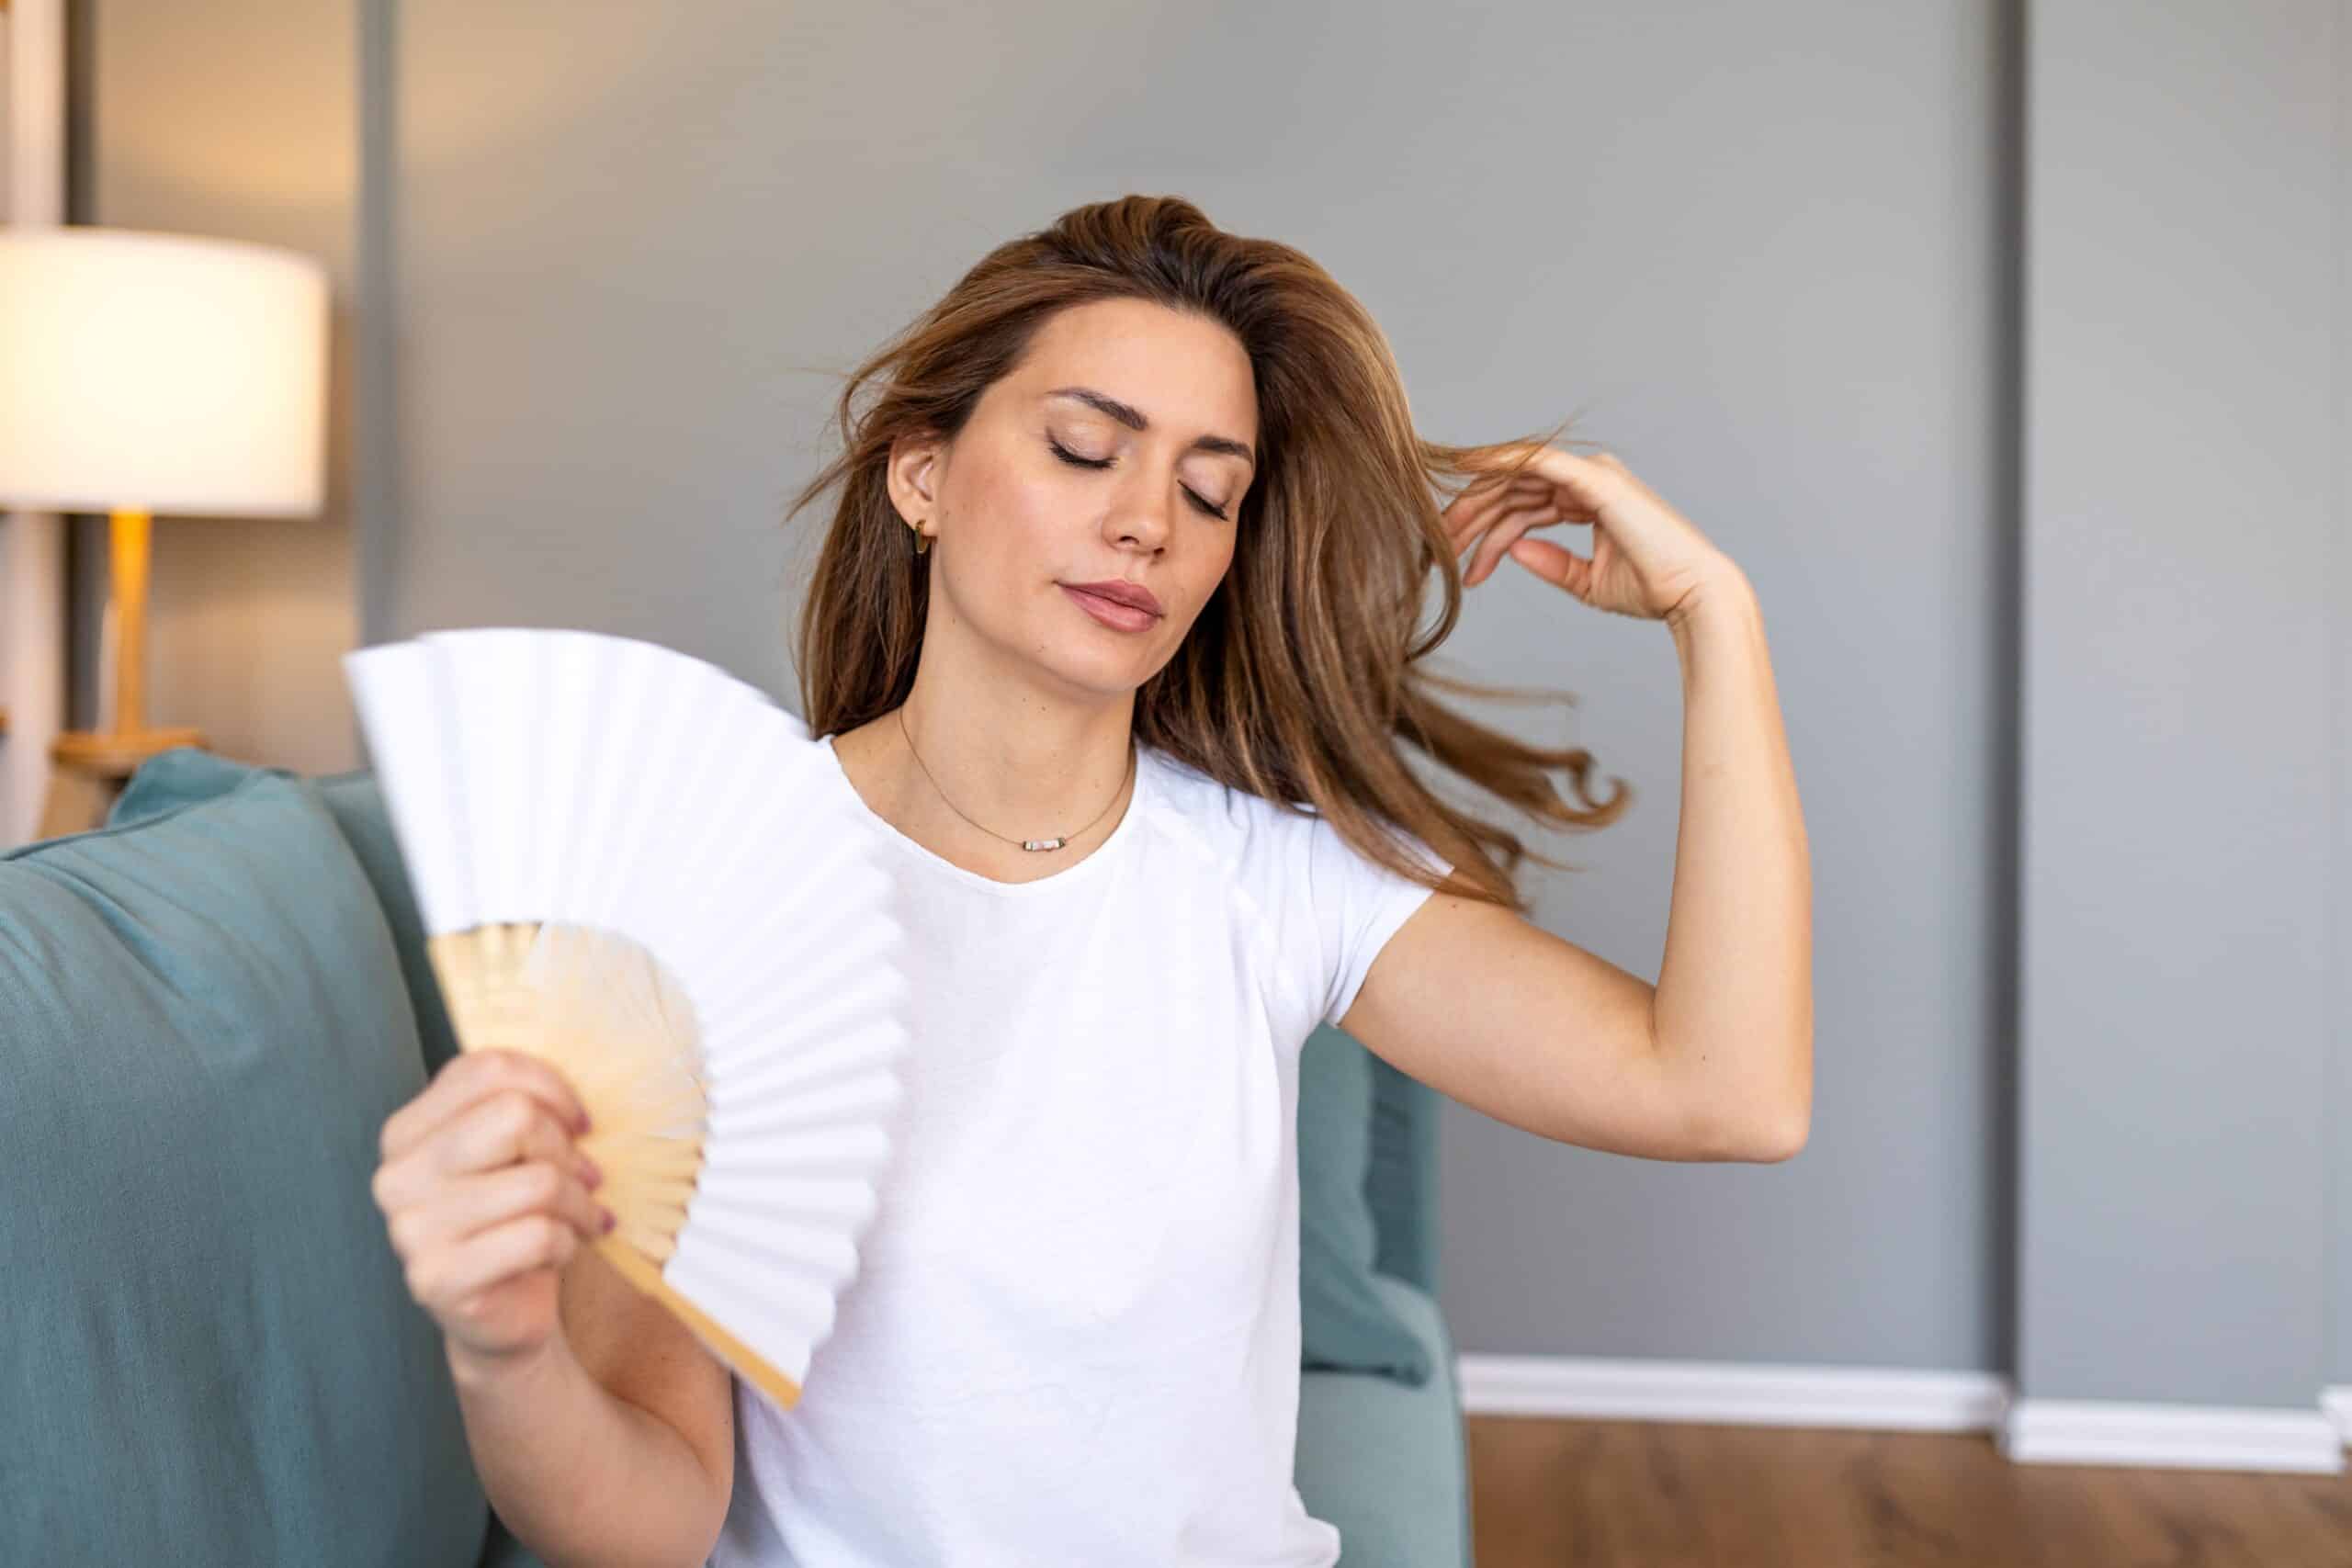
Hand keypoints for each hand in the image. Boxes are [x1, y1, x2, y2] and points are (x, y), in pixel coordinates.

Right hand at [371, 1048, 610, 1374]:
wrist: (501, 1314)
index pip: (488, 1069)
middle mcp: (396, 1175)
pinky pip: (538, 1235)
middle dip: (566, 1149)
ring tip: (582, 1218)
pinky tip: (562, 1252)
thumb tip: (573, 1102)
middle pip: (516, 1116)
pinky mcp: (437, 1279)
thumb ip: (521, 1108)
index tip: (580, 1123)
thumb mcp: (510, 1154)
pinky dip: (570, 1242)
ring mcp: (410, 1230)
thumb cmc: (514, 1219)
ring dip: (580, 1203)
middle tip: (585, 1177)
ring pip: (538, 1181)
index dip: (552, 1088)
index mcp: (406, 1130)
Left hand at [1443, 442, 1737, 625]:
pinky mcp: (1595, 480)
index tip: (1455, 560)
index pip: (1522, 504)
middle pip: (1512, 490)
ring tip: (1445, 544)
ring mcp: (1592, 474)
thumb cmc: (1653, 589)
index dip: (1484, 530)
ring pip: (1516, 483)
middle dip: (1470, 519)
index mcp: (1588, 497)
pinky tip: (1468, 468)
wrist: (1692, 595)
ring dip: (1475, 510)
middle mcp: (1588, 478)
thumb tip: (1515, 551)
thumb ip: (1551, 563)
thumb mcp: (1587, 581)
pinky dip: (1501, 461)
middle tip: (1437, 551)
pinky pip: (1537, 462)